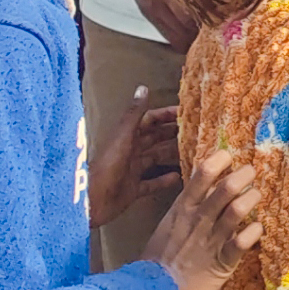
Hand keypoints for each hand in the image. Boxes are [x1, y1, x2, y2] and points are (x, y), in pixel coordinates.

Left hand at [88, 86, 180, 229]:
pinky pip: (152, 183)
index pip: (150, 120)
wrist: (92, 202)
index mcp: (127, 137)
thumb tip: (143, 87)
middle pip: (155, 138)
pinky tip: (179, 177)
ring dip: (172, 154)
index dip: (166, 115)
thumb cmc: (106, 167)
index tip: (187, 112)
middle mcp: (130, 151)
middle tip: (196, 130)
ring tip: (193, 150)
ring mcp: (132, 171)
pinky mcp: (133, 190)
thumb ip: (134, 115)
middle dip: (173, 133)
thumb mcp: (122, 138)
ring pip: (156, 158)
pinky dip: (164, 180)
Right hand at [139, 150, 263, 289]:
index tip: (230, 155)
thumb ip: (188, 206)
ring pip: (238, 209)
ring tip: (255, 196)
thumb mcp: (169, 225)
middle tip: (251, 173)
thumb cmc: (161, 258)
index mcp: (183, 208)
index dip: (220, 159)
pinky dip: (255, 231)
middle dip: (245, 175)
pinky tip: (257, 229)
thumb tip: (209, 184)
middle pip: (227, 188)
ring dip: (252, 198)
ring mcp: (211, 240)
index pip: (203, 174)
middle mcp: (199, 220)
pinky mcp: (223, 262)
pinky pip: (243, 242)